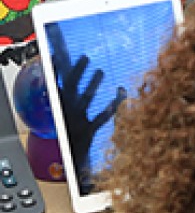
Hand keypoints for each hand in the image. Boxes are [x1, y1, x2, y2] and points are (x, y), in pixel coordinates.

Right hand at [57, 54, 126, 181]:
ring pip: (85, 99)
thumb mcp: (64, 116)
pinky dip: (112, 105)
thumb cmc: (71, 134)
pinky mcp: (89, 131)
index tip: (56, 53)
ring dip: (92, 84)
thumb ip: (63, 100)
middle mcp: (67, 112)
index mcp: (59, 106)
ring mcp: (77, 121)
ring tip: (100, 71)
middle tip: (85, 57)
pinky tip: (121, 94)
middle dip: (77, 71)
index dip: (55, 69)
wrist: (72, 159)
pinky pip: (101, 117)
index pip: (55, 83)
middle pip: (71, 87)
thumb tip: (60, 83)